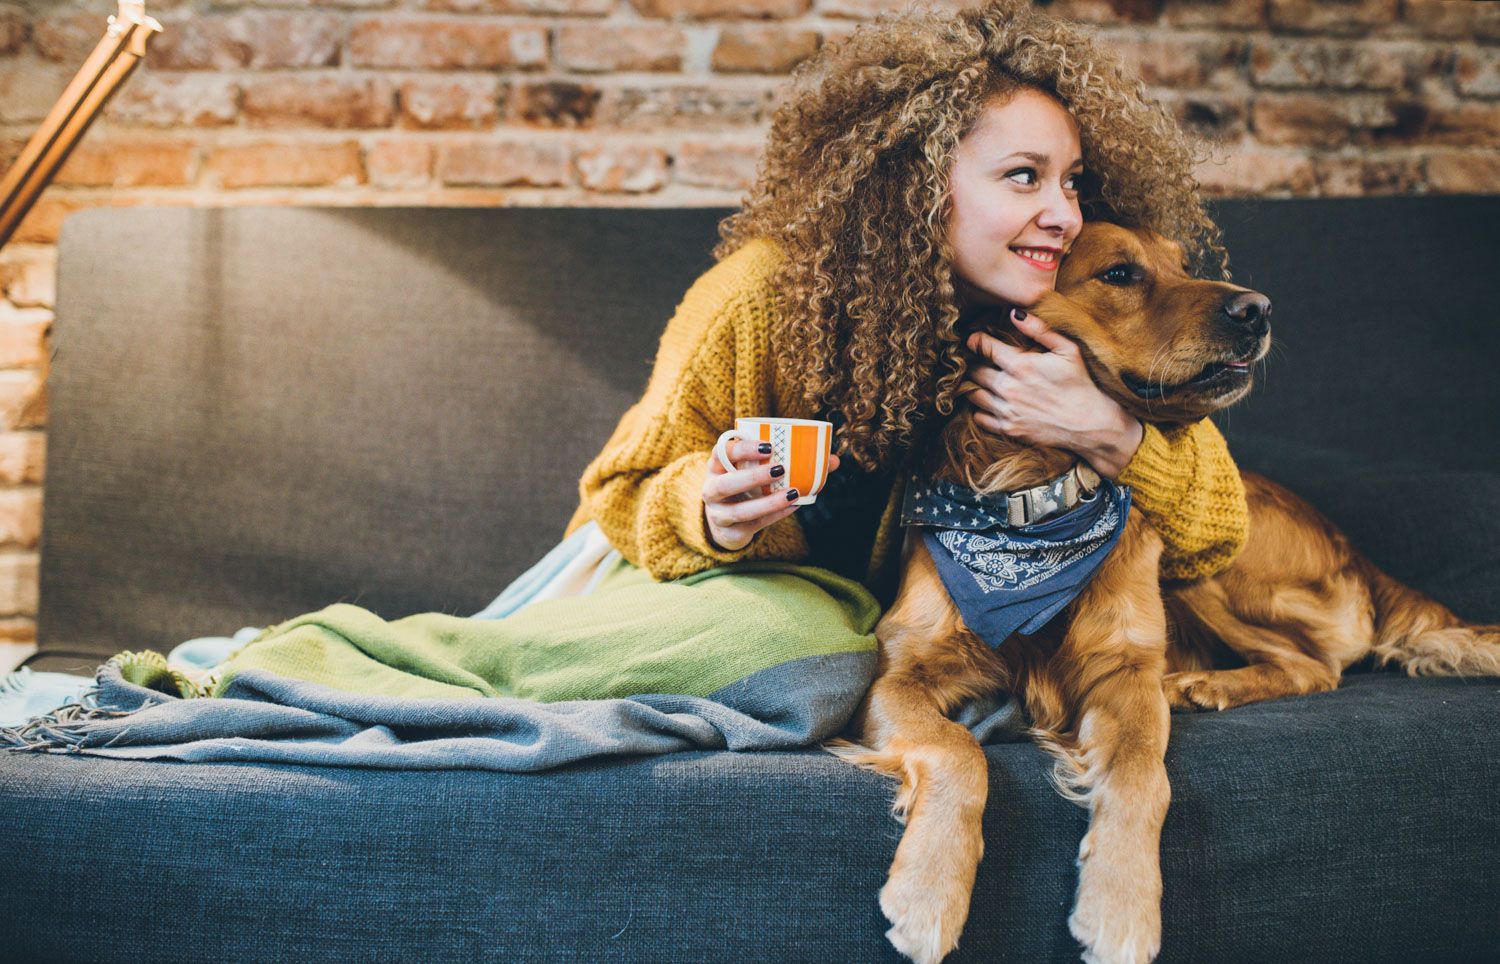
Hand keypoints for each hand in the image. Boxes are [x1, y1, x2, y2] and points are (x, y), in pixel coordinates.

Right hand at [702, 437, 841, 550]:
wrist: (725, 520)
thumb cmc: (747, 485)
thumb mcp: (756, 469)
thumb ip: (789, 459)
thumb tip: (833, 460)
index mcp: (716, 466)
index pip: (721, 453)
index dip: (741, 448)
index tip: (768, 446)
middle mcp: (711, 490)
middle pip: (725, 484)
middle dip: (752, 477)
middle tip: (780, 468)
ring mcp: (719, 514)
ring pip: (740, 511)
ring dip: (768, 502)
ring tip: (793, 492)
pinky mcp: (731, 532)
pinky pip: (754, 525)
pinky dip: (775, 516)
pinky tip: (794, 506)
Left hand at [964, 308, 1143, 478]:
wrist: (1090, 423)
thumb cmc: (1080, 383)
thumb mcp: (1067, 350)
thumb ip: (1040, 330)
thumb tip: (1014, 313)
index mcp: (1021, 365)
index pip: (983, 346)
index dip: (976, 340)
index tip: (974, 340)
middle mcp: (1009, 388)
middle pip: (974, 370)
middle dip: (973, 363)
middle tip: (978, 360)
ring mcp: (1007, 410)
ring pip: (973, 393)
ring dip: (974, 385)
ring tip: (982, 380)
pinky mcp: (1008, 429)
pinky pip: (980, 417)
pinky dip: (979, 409)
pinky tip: (989, 402)